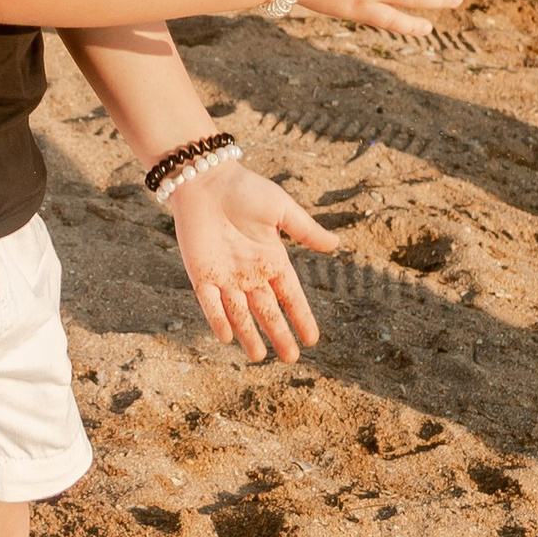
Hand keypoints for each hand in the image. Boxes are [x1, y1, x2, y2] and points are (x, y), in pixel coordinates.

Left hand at [169, 165, 332, 362]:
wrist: (205, 178)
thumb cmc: (244, 189)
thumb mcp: (281, 209)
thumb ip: (305, 230)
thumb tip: (336, 246)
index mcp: (271, 259)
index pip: (290, 295)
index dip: (301, 317)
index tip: (312, 339)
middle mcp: (249, 273)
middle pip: (267, 310)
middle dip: (278, 334)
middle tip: (290, 358)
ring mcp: (224, 276)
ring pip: (239, 313)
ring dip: (248, 334)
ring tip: (259, 357)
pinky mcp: (201, 273)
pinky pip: (210, 302)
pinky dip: (218, 319)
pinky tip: (227, 337)